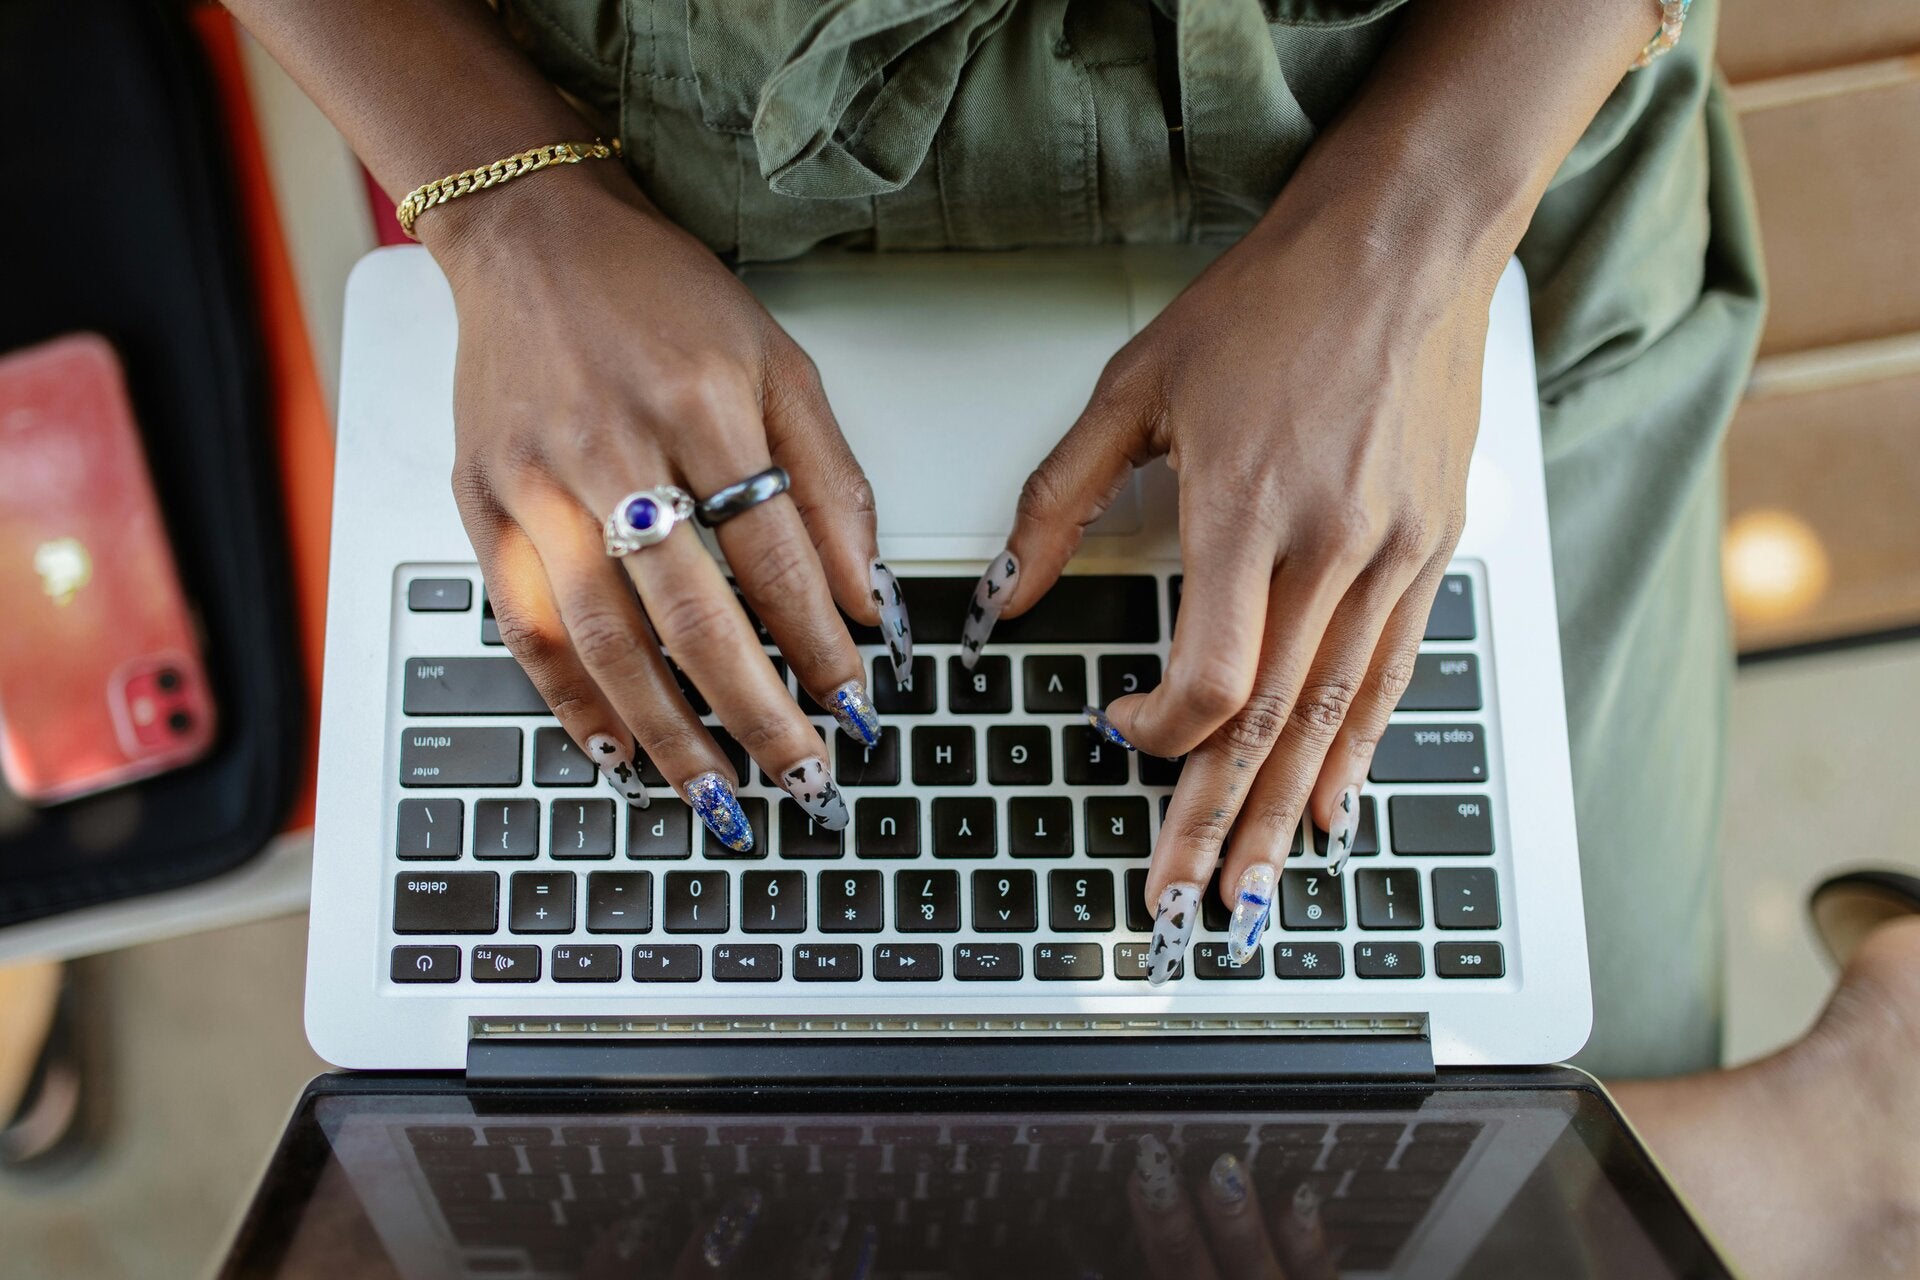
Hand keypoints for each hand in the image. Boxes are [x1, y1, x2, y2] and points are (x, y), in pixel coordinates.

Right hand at [433, 170, 912, 849]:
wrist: (531, 237)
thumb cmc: (662, 298)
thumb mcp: (777, 362)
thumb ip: (828, 482)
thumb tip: (865, 598)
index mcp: (702, 404)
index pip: (775, 555)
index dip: (818, 641)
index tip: (854, 702)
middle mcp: (615, 448)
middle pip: (693, 615)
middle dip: (756, 712)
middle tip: (800, 777)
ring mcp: (537, 483)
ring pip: (607, 639)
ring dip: (668, 731)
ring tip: (716, 794)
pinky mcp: (483, 505)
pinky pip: (527, 627)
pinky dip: (570, 700)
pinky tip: (614, 750)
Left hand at [965, 199, 1494, 976]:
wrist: (1400, 248)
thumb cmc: (1270, 305)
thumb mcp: (1137, 387)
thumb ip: (1060, 497)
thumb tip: (1008, 590)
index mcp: (1246, 510)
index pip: (1212, 676)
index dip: (1159, 729)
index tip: (1118, 732)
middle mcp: (1326, 548)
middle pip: (1268, 722)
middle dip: (1214, 821)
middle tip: (1183, 903)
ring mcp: (1387, 556)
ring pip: (1331, 717)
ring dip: (1283, 813)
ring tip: (1253, 891)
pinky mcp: (1426, 552)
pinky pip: (1390, 677)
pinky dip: (1356, 753)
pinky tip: (1330, 810)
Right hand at [1128, 1139, 1335, 1279]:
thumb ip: (1150, 1273)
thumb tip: (1096, 1265)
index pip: (1164, 1272)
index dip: (1152, 1231)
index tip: (1133, 1181)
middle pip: (1192, 1272)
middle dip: (1174, 1223)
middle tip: (1156, 1168)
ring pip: (1254, 1269)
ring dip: (1237, 1222)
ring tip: (1224, 1170)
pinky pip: (1316, 1274)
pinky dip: (1304, 1240)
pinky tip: (1296, 1195)